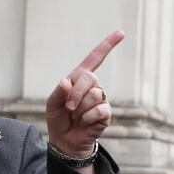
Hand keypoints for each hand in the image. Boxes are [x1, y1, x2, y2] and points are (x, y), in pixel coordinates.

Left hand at [45, 30, 125, 159]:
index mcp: (79, 79)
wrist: (65, 141)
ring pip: (94, 95)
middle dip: (76, 94)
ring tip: (76, 117)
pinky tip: (84, 123)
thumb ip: (58, 92)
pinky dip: (87, 118)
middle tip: (69, 108)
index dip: (107, 45)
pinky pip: (99, 110)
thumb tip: (66, 82)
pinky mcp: (106, 114)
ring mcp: (101, 100)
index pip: (95, 58)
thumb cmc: (58, 119)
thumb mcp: (52, 104)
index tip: (121, 33)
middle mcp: (93, 86)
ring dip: (80, 109)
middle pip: (90, 78)